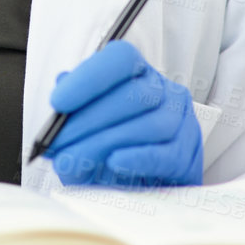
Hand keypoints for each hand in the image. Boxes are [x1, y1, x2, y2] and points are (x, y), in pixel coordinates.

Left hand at [43, 40, 202, 186]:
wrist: (145, 185)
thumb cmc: (112, 146)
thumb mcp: (88, 123)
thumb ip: (74, 108)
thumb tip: (59, 99)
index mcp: (138, 72)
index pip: (120, 58)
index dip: (89, 77)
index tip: (57, 102)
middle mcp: (165, 90)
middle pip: (131, 95)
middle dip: (86, 121)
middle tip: (55, 144)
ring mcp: (182, 122)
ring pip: (148, 125)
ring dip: (103, 144)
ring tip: (73, 161)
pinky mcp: (189, 156)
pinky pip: (166, 153)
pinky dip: (137, 157)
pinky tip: (113, 162)